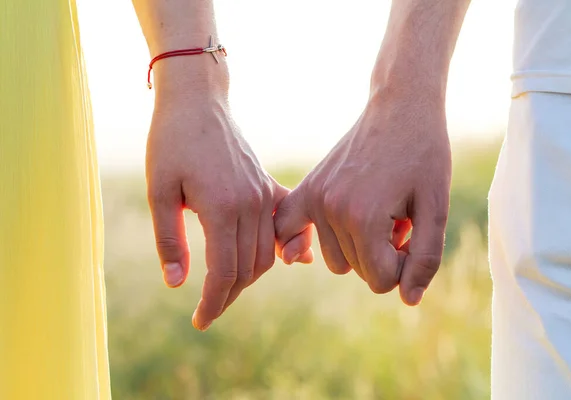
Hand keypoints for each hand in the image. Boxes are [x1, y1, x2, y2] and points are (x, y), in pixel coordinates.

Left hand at [146, 61, 311, 330]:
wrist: (198, 102)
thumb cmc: (170, 142)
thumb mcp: (159, 191)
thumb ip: (169, 239)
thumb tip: (177, 284)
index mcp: (221, 206)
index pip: (225, 271)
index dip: (213, 302)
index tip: (200, 321)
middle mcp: (250, 204)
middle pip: (249, 268)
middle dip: (228, 295)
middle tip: (207, 311)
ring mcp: (263, 195)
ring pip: (266, 253)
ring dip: (247, 277)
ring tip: (224, 291)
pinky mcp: (267, 187)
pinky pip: (282, 227)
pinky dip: (281, 249)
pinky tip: (287, 262)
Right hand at [274, 92, 450, 304]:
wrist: (400, 107)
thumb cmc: (425, 155)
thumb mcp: (436, 207)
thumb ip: (425, 258)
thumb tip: (407, 300)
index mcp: (364, 217)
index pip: (382, 279)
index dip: (406, 265)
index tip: (415, 235)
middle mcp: (331, 210)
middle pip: (359, 271)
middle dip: (386, 257)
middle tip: (401, 220)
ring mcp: (315, 198)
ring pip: (336, 260)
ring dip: (360, 248)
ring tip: (379, 213)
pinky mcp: (307, 188)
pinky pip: (289, 230)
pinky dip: (300, 241)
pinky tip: (311, 240)